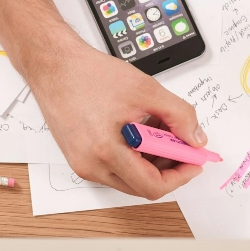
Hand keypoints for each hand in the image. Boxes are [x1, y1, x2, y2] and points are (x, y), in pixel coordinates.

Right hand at [29, 35, 207, 199]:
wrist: (53, 65)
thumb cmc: (87, 74)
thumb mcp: (145, 89)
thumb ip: (178, 115)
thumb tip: (195, 138)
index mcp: (105, 151)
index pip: (152, 186)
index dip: (180, 176)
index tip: (194, 161)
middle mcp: (90, 165)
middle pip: (141, 185)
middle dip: (167, 166)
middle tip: (180, 142)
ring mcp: (81, 163)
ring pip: (128, 177)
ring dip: (150, 159)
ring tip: (158, 127)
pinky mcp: (78, 156)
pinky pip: (113, 166)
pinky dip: (133, 154)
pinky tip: (139, 128)